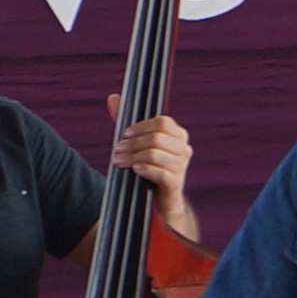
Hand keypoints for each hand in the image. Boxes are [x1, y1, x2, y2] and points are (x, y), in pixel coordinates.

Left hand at [110, 108, 196, 236]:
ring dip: (133, 157)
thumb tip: (113, 97)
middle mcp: (183, 148)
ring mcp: (182, 166)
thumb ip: (126, 122)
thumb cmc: (148, 167)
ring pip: (155, 154)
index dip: (142, 126)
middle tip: (117, 149)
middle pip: (157, 137)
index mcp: (177, 135)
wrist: (159, 200)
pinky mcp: (176, 182)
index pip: (163, 122)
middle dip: (133, 143)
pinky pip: (160, 172)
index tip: (124, 133)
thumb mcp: (136, 144)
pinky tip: (135, 170)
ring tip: (119, 161)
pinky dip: (145, 169)